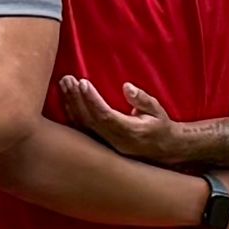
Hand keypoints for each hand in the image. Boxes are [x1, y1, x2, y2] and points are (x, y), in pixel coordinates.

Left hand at [59, 73, 219, 170]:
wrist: (164, 149)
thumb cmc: (160, 126)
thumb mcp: (158, 110)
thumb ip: (142, 99)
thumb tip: (127, 87)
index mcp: (131, 132)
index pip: (106, 116)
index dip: (92, 100)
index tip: (83, 83)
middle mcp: (116, 141)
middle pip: (90, 120)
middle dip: (77, 99)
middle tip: (67, 79)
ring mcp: (107, 145)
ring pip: (84, 126)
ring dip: (72, 104)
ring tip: (64, 84)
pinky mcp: (102, 145)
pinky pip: (84, 130)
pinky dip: (73, 114)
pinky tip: (67, 100)